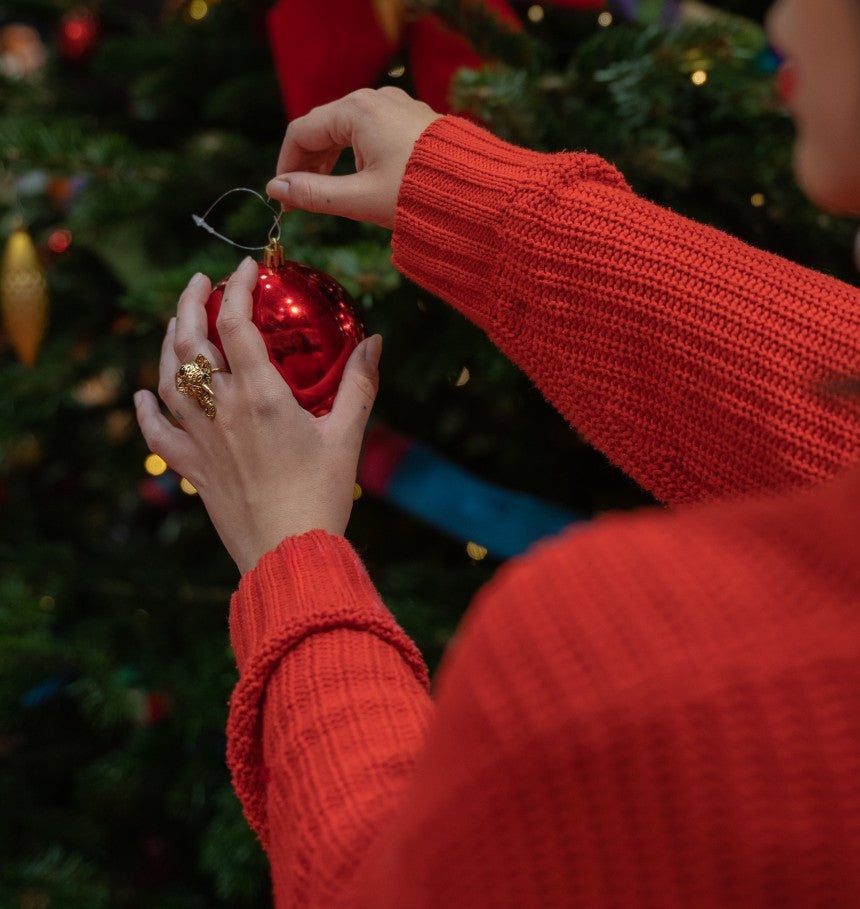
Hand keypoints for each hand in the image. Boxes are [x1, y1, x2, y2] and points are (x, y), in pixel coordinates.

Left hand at [134, 258, 381, 574]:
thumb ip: (359, 384)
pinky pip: (157, 431)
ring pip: (168, 377)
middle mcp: (221, 410)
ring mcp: (200, 438)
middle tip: (200, 281)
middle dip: (190, 302)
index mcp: (261, 396)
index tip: (244, 269)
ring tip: (176, 323)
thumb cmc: (322, 495)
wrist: (288, 553)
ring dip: (167, 342)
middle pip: (190, 341)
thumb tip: (375, 341)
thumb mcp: (347, 435)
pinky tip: (141, 393)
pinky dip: (145, 408)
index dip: (237, 288)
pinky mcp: (191, 467)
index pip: (238, 324)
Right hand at [266, 86, 441, 228]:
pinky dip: (357, 155)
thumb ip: (314, 194)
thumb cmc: (419, 194)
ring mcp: (396, 106)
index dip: (286, 165)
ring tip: (329, 194)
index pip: (301, 132)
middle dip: (308, 164)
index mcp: (356, 110)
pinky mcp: (412, 119)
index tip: (283, 198)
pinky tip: (361, 180)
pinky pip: (372, 131)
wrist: (476, 191)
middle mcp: (375, 99)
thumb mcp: (359, 198)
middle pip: (324, 127)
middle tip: (301, 201)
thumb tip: (277, 189)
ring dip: (332, 161)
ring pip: (348, 130)